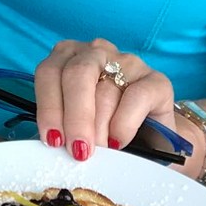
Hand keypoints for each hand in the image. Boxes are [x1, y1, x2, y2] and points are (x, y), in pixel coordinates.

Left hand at [32, 39, 174, 162]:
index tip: (53, 139)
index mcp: (68, 57)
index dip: (49, 107)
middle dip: (75, 117)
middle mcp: (96, 53)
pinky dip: (124, 123)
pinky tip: (118, 141)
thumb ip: (60, 123)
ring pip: (105, 90)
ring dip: (99, 128)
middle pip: (76, 74)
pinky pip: (137, 96)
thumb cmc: (102, 129)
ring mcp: (128, 63)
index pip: (49, 72)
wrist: (148, 140)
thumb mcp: (73, 121)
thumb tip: (53, 141)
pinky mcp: (156, 80)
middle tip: (78, 150)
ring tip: (99, 152)